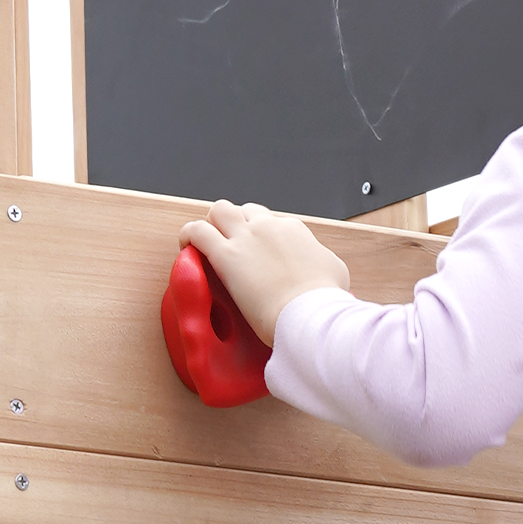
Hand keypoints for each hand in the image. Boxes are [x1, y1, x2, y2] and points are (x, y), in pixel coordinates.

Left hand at [179, 201, 350, 345]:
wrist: (309, 313)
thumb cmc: (323, 299)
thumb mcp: (335, 272)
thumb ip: (322, 262)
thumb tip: (321, 266)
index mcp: (293, 230)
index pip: (270, 222)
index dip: (261, 236)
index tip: (258, 254)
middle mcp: (268, 227)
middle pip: (244, 210)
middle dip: (236, 223)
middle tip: (231, 246)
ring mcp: (246, 238)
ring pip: (219, 210)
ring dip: (212, 223)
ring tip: (207, 243)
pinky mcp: (225, 256)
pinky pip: (197, 232)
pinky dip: (189, 235)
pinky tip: (187, 246)